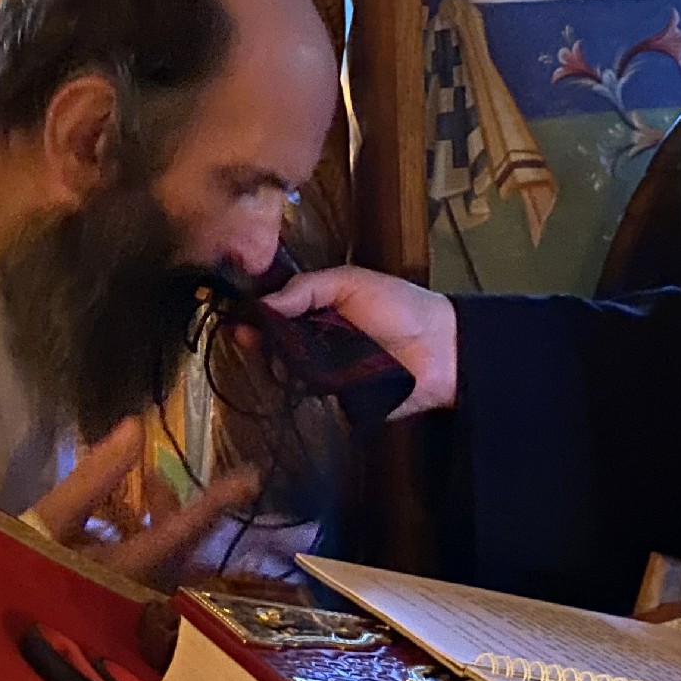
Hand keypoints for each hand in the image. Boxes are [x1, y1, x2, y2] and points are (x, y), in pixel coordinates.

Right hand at [26, 418, 261, 586]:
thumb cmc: (16, 571)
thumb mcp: (49, 519)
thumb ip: (93, 477)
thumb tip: (136, 427)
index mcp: (122, 571)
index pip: (180, 532)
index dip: (215, 503)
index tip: (249, 479)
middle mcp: (137, 592)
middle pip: (184, 547)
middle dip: (188, 508)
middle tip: (178, 478)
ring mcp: (132, 603)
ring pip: (170, 559)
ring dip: (165, 520)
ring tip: (147, 486)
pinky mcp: (122, 608)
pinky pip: (151, 569)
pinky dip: (146, 537)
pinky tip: (121, 521)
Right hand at [259, 266, 457, 416]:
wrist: (441, 347)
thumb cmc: (401, 306)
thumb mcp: (352, 283)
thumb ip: (309, 288)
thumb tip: (266, 302)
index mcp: (321, 309)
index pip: (280, 312)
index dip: (258, 314)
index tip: (239, 315)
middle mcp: (318, 340)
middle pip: (277, 342)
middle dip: (258, 338)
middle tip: (243, 335)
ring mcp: (326, 370)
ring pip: (288, 367)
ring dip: (276, 359)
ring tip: (264, 349)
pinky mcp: (338, 396)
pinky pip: (311, 391)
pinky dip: (300, 382)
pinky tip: (290, 371)